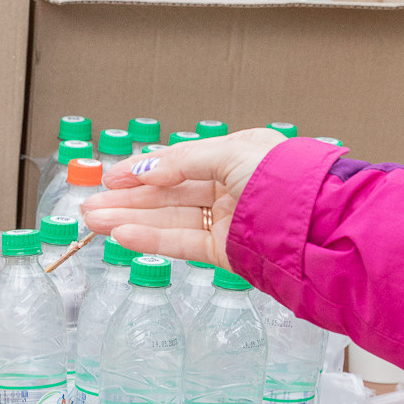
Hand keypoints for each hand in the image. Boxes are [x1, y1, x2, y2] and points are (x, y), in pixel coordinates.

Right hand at [82, 128, 284, 266]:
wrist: (313, 224)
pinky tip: (122, 236)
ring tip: (94, 222)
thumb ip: (183, 161)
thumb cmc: (284, 179)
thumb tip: (146, 170)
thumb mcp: (231, 153)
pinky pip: (180, 242)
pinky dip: (150, 239)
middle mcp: (227, 187)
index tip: (110, 178)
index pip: (177, 164)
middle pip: (166, 194)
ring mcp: (224, 221)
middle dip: (126, 200)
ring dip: (129, 220)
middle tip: (90, 205)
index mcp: (234, 157)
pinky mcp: (223, 250)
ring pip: (167, 219)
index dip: (141, 171)